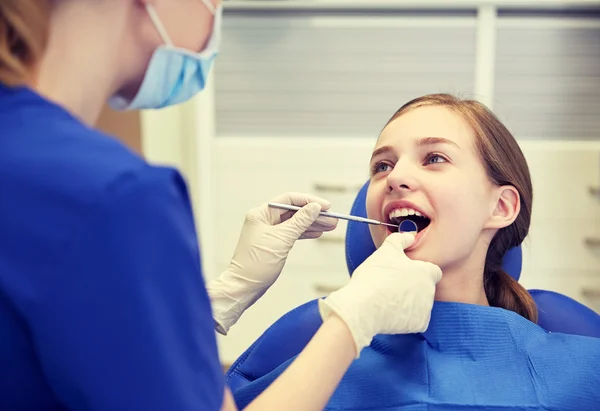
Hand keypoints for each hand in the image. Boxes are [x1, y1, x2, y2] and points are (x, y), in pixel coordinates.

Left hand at [207, 192, 337, 333]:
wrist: (244, 287)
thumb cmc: (257, 264)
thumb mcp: (282, 239)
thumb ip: (300, 221)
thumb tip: (314, 207)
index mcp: (261, 214)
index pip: (289, 199)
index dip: (309, 201)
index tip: (326, 206)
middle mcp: (264, 220)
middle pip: (293, 211)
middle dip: (314, 214)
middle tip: (332, 218)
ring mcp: (268, 232)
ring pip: (294, 223)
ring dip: (312, 224)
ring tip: (330, 226)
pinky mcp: (273, 243)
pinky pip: (292, 233)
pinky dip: (305, 233)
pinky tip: (318, 233)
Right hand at [318, 232, 441, 355]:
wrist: (363, 307)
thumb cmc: (374, 277)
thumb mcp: (386, 251)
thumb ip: (401, 240)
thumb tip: (409, 235)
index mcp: (426, 272)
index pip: (433, 270)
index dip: (420, 270)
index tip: (406, 272)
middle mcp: (430, 291)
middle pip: (425, 288)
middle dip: (413, 287)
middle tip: (392, 285)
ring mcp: (426, 309)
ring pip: (420, 304)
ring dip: (409, 302)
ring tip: (388, 298)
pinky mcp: (419, 325)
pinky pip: (415, 320)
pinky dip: (405, 317)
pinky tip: (390, 312)